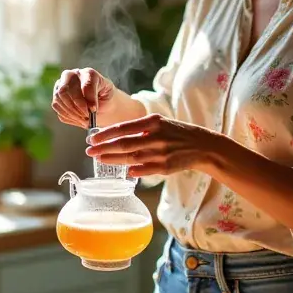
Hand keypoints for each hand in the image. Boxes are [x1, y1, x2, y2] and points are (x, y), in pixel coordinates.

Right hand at [52, 68, 114, 127]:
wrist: (102, 104)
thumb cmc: (106, 97)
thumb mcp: (108, 95)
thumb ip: (97, 98)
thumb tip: (88, 108)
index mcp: (88, 73)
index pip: (85, 84)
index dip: (89, 99)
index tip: (94, 110)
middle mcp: (72, 75)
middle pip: (65, 90)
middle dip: (76, 106)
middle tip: (87, 117)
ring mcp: (61, 85)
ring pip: (59, 98)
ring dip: (72, 113)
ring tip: (84, 121)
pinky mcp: (57, 96)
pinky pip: (57, 106)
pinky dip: (67, 116)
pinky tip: (78, 119)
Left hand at [85, 113, 216, 177]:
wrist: (202, 146)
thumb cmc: (177, 133)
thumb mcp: (160, 123)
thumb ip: (139, 128)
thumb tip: (115, 136)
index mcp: (153, 122)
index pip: (123, 128)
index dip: (105, 134)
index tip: (91, 139)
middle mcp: (155, 137)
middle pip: (123, 144)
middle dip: (103, 148)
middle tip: (89, 151)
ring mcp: (160, 153)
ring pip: (130, 158)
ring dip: (113, 160)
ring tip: (100, 160)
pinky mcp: (166, 167)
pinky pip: (143, 170)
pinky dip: (132, 171)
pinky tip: (124, 170)